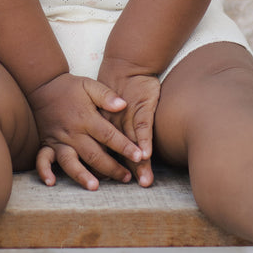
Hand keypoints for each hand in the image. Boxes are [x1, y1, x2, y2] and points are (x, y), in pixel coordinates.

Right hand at [28, 73, 143, 190]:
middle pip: (93, 154)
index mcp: (85, 117)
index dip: (125, 146)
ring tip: (95, 186)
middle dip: (111, 168)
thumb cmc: (71, 87)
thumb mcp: (90, 85)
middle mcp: (72, 132)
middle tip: (126, 178)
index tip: (139, 156)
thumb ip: (106, 95)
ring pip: (70, 161)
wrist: (43, 85)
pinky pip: (42, 160)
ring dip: (82, 175)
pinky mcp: (46, 144)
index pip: (108, 135)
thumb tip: (123, 105)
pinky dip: (44, 171)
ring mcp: (58, 140)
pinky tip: (51, 182)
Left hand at [97, 56, 160, 186]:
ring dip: (139, 163)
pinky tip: (146, 154)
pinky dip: (144, 141)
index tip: (113, 185)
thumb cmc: (118, 87)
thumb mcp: (107, 105)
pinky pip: (142, 127)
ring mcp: (129, 117)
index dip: (111, 168)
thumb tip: (110, 149)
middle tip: (137, 188)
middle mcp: (116, 125)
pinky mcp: (142, 108)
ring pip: (133, 143)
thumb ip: (108, 126)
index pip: (108, 151)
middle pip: (122, 152)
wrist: (127, 64)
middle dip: (130, 172)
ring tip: (145, 180)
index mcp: (107, 126)